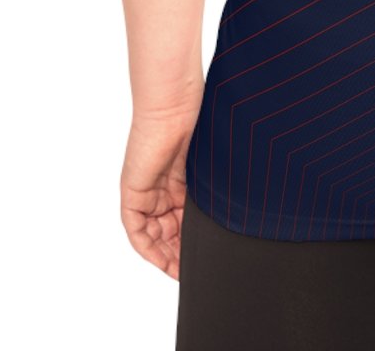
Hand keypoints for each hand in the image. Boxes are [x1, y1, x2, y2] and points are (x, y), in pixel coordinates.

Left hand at [120, 101, 200, 277]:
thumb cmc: (197, 119)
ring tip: (182, 269)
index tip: (205, 256)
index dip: (191, 240)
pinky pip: (136, 229)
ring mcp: (146, 190)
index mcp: (178, 180)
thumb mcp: (209, 161)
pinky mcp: (133, 192)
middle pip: (167, 231)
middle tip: (193, 270)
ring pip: (153, 234)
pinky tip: (162, 258)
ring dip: (166, 254)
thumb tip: (241, 204)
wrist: (173, 104)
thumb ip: (214, 184)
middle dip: (179, 253)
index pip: (182, 219)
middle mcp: (160, 188)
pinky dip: (148, 246)